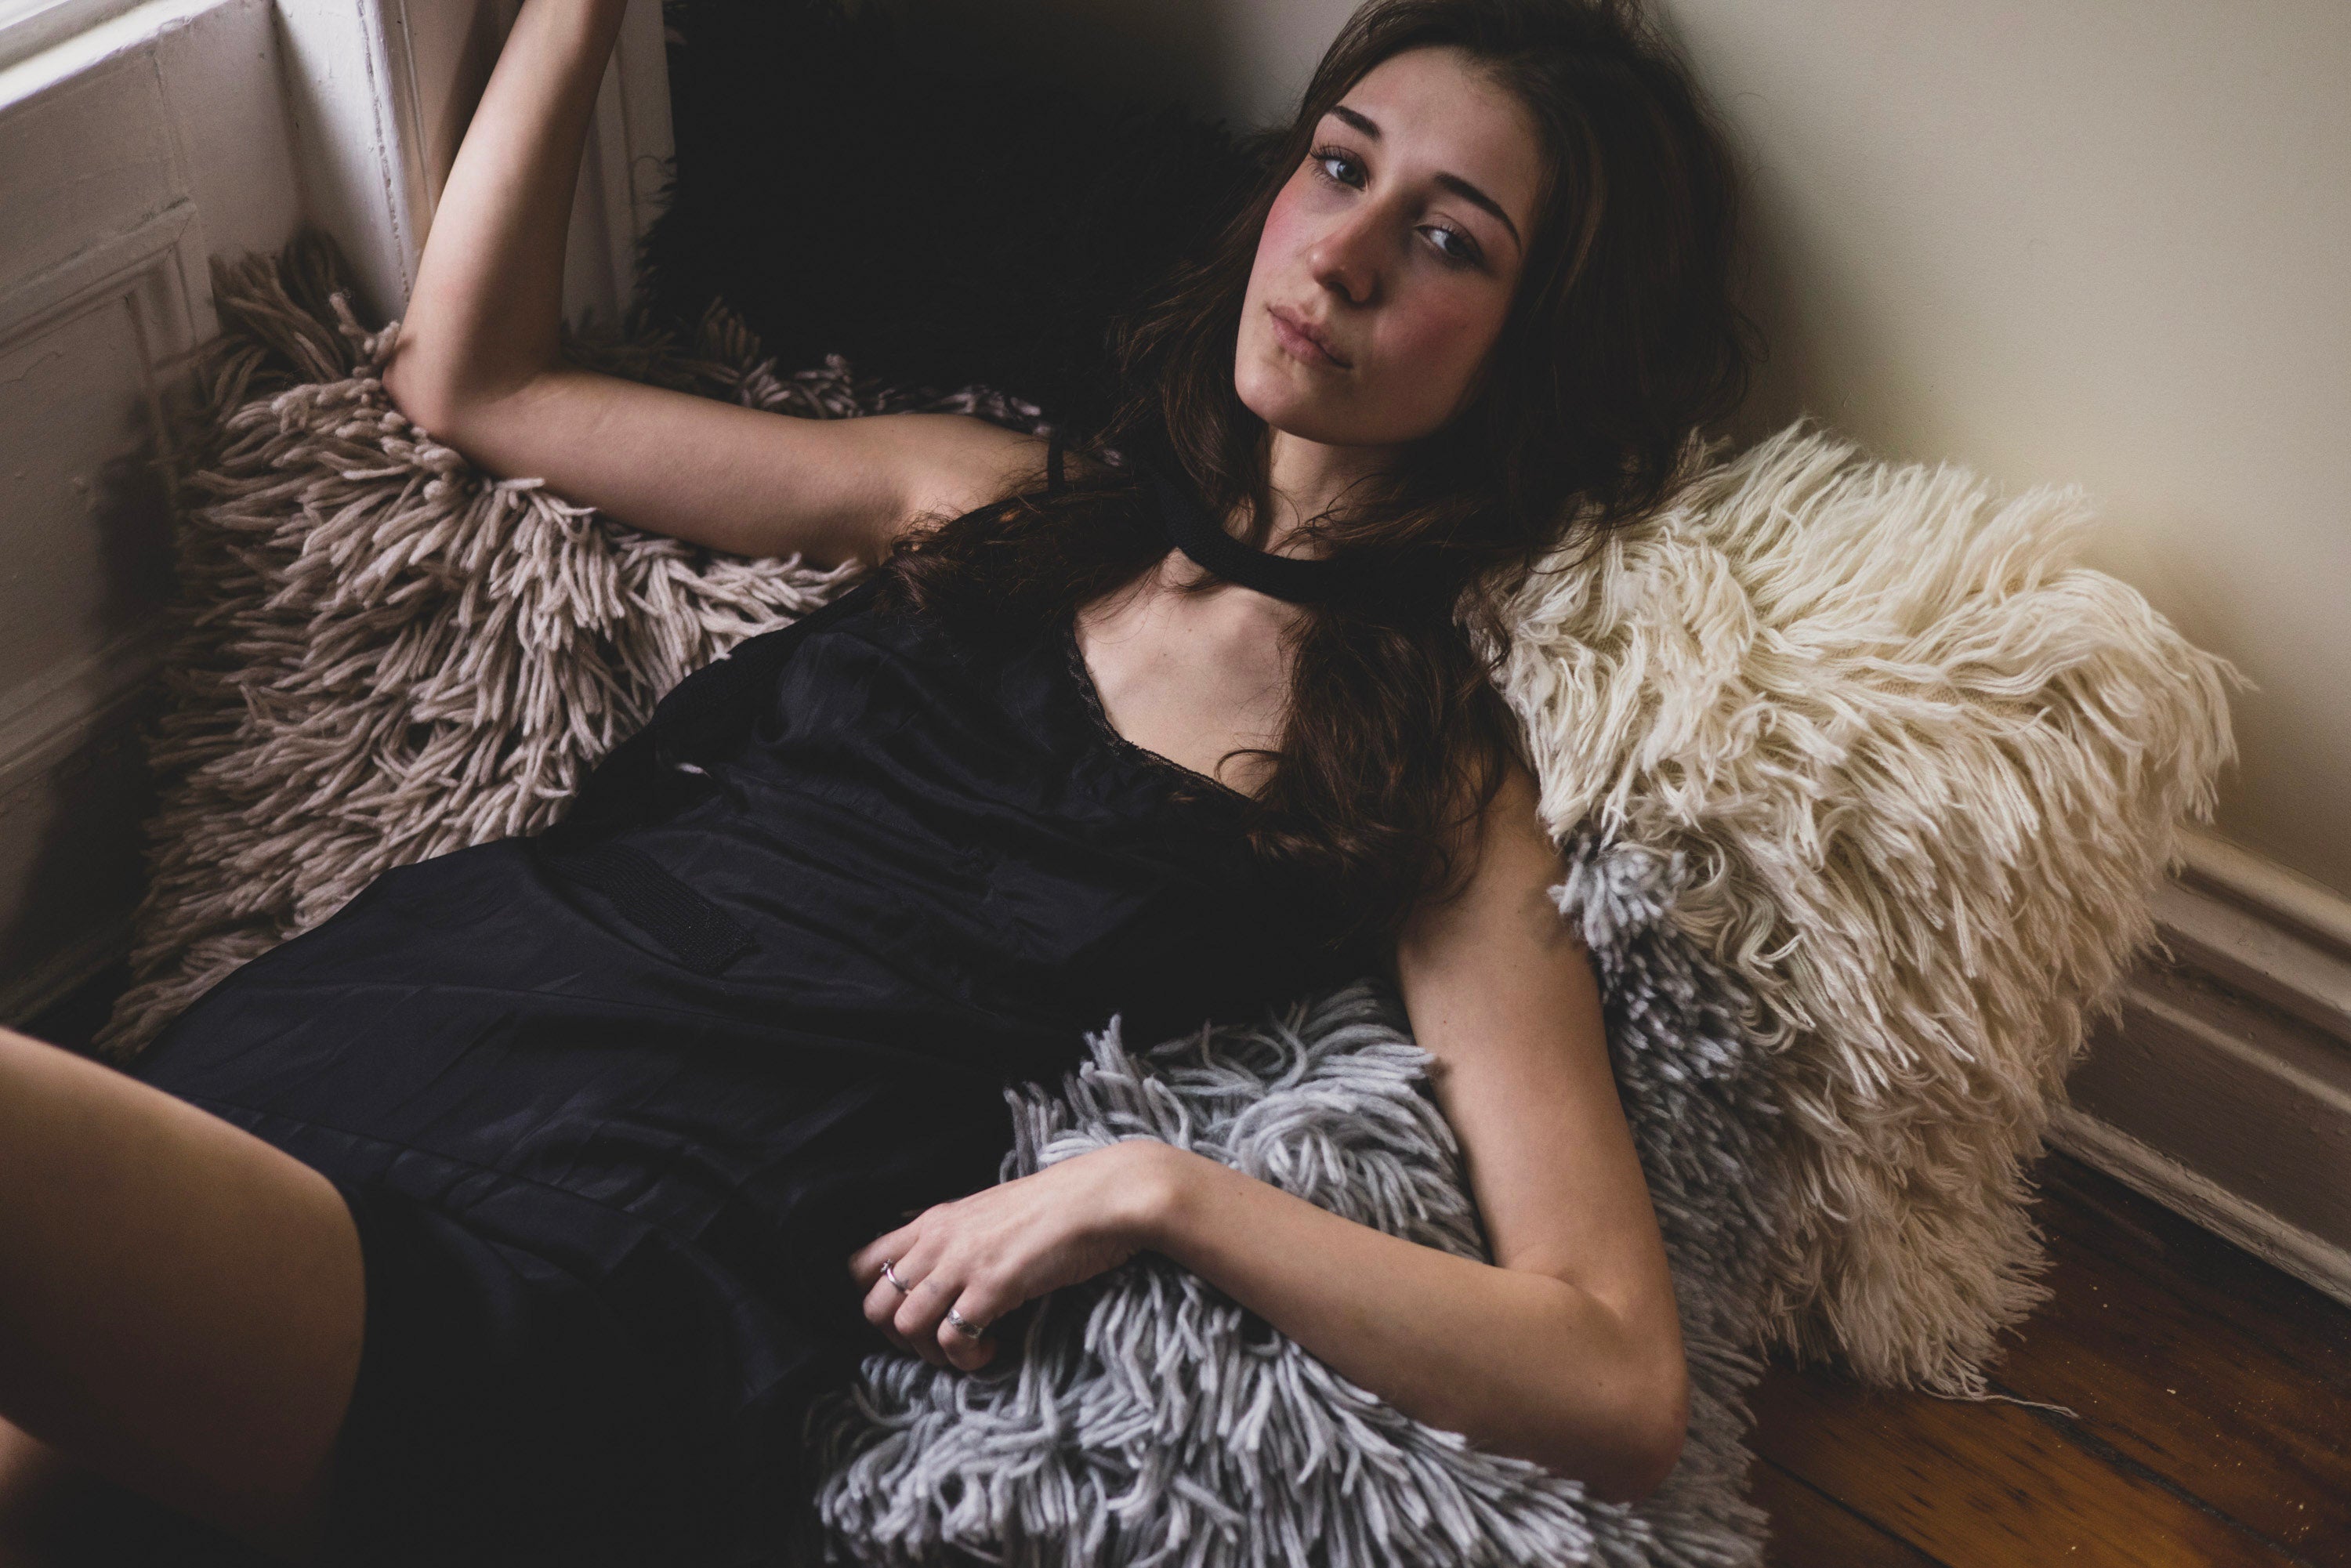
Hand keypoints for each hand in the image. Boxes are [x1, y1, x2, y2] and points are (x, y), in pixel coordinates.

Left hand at [847, 1139, 1177, 1371]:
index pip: (862, 1264)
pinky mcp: (992, 1286)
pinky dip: (967, 1359)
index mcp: (934, 1220)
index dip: (875, 1299)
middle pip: (875, 1305)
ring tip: (969, 1349)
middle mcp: (938, 1239)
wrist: (1104, 1198)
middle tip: (939, 1342)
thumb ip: (957, 1238)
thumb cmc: (1057, 1208)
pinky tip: (993, 1349)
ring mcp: (962, 1262)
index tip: (911, 1315)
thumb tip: (940, 1277)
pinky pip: (952, 1341)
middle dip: (899, 1338)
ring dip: (933, 1353)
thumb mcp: (990, 1213)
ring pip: (906, 1327)